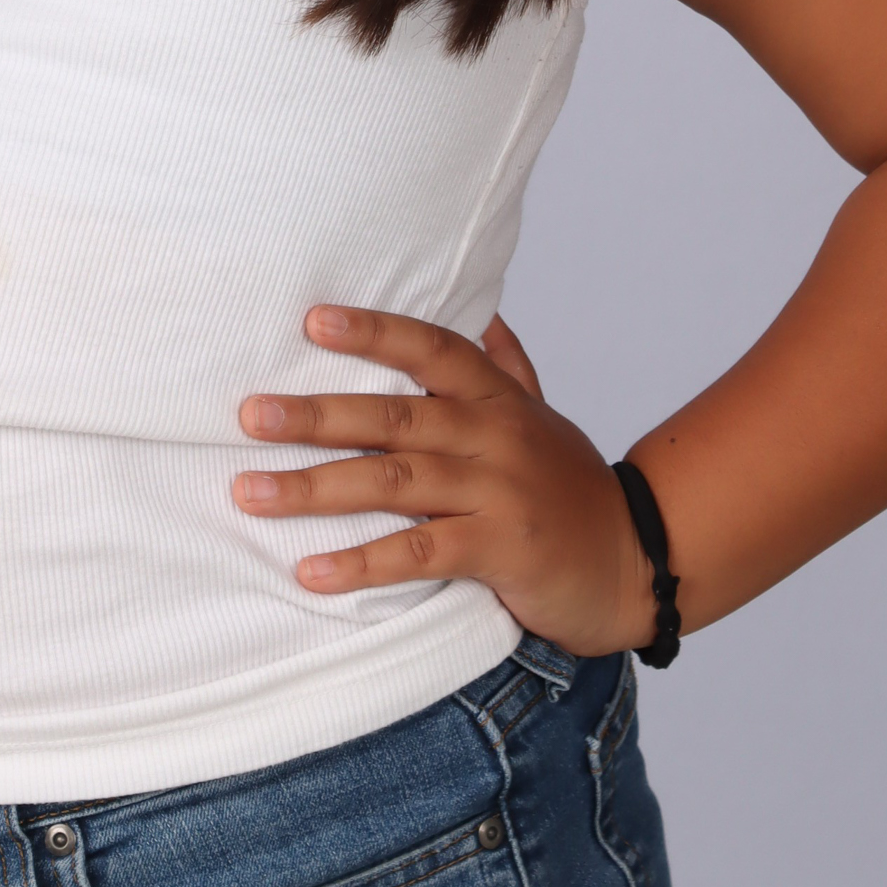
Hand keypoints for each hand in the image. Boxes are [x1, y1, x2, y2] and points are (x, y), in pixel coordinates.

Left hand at [232, 305, 655, 656]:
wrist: (637, 561)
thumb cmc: (572, 487)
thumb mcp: (544, 417)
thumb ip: (508, 367)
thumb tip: (484, 315)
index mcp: (496, 399)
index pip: (431, 348)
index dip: (374, 331)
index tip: (312, 321)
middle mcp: (493, 437)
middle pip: (393, 417)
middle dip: (315, 415)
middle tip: (248, 414)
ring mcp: (497, 493)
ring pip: (392, 483)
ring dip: (314, 489)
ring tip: (251, 492)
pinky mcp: (500, 551)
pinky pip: (419, 554)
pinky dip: (362, 563)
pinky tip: (310, 571)